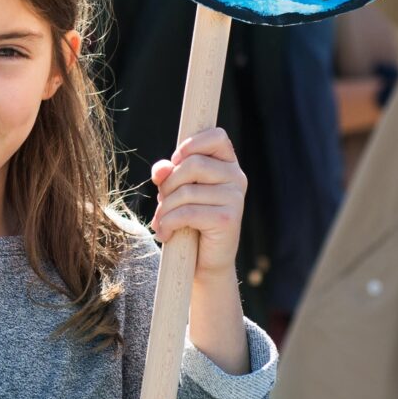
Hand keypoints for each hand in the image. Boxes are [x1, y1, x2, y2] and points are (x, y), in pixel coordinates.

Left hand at [149, 126, 246, 278]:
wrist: (204, 262)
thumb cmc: (190, 220)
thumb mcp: (176, 191)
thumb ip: (168, 173)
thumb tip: (161, 169)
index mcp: (227, 164)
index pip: (217, 136)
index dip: (192, 144)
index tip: (176, 160)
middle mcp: (236, 177)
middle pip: (193, 164)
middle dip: (168, 185)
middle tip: (162, 202)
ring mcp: (235, 198)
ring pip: (186, 191)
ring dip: (165, 209)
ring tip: (161, 222)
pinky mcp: (228, 219)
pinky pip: (188, 212)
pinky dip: (168, 223)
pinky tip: (165, 233)